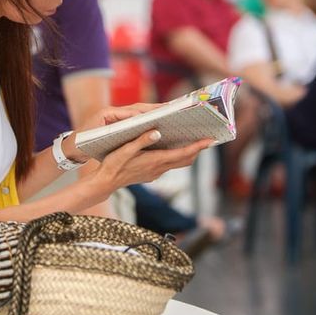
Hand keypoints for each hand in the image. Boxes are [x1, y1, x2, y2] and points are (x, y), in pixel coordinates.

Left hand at [60, 103, 162, 163]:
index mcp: (108, 112)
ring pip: (139, 112)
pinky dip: (148, 119)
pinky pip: (136, 119)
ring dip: (154, 112)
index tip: (162, 112)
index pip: (133, 110)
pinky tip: (159, 123)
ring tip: (170, 113)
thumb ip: (115, 130)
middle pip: (139, 108)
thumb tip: (135, 123)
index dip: (148, 112)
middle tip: (173, 109)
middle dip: (156, 108)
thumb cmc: (83, 143)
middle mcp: (113, 112)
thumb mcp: (98, 138)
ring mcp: (116, 117)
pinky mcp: (118, 123)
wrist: (71, 148)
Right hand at [88, 130, 214, 194]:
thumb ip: (141, 140)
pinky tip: (173, 148)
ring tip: (194, 141)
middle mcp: (159, 168)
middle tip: (207, 138)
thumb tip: (156, 131)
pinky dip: (177, 156)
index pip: (183, 154)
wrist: (105, 182)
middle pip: (186, 159)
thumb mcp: (124, 149)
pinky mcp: (151, 174)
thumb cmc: (113, 164)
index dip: (198, 147)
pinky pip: (170, 165)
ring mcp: (156, 173)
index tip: (210, 140)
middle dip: (198, 149)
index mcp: (155, 160)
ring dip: (188, 153)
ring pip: (179, 163)